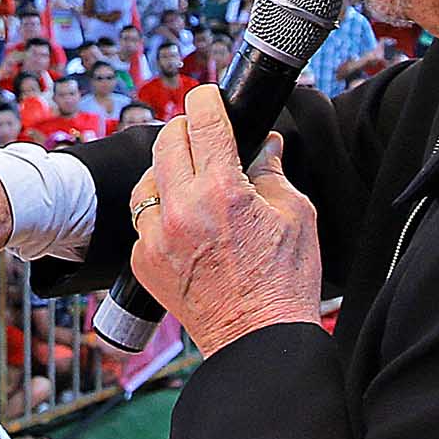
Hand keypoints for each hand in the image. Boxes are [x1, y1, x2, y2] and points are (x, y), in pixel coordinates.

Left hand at [126, 85, 319, 356]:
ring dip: (167, 171)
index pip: (202, 121)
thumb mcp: (296, 215)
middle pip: (166, 141)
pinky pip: (143, 220)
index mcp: (221, 191)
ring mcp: (155, 237)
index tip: (210, 97)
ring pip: (147, 179)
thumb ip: (273, 171)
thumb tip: (264, 144)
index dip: (207, 99)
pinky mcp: (142, 261)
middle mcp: (181, 209)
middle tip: (203, 136)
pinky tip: (186, 225)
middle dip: (185, 130)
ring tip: (194, 183)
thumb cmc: (284, 283)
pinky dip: (161, 214)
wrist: (258, 341)